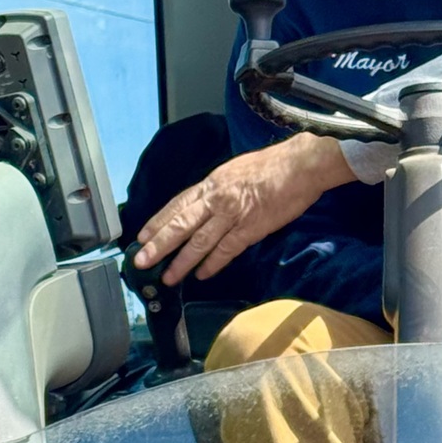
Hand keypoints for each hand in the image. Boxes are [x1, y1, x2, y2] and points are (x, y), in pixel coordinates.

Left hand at [133, 132, 353, 284]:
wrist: (300, 165)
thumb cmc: (272, 166)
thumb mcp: (234, 170)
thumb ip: (217, 189)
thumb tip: (204, 205)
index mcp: (212, 183)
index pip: (177, 204)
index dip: (158, 222)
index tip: (142, 236)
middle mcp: (217, 198)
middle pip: (180, 225)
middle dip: (159, 245)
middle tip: (141, 261)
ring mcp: (233, 214)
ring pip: (199, 241)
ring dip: (181, 261)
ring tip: (168, 276)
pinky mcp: (251, 228)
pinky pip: (226, 249)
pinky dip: (212, 263)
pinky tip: (202, 275)